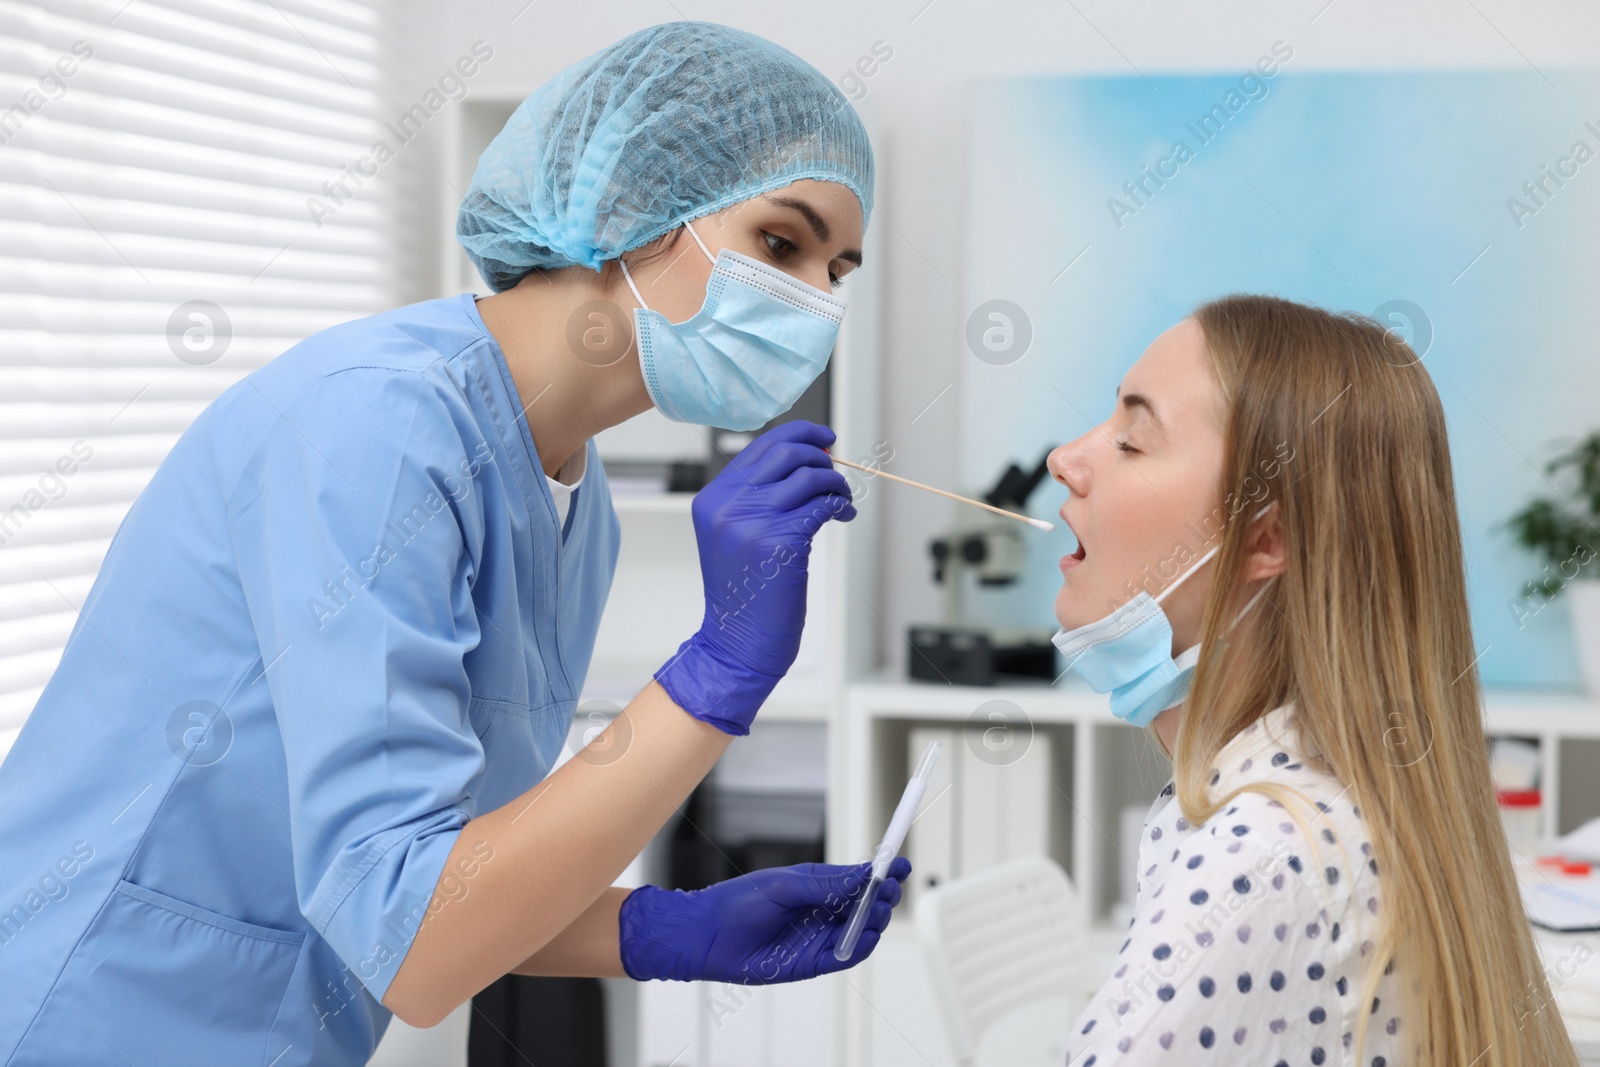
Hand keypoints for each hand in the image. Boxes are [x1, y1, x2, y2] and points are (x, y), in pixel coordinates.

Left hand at [618, 857, 909, 983]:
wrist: (708, 934)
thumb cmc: (739, 902)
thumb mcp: (784, 885)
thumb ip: (825, 885)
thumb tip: (862, 877)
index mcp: (817, 887)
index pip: (858, 880)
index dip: (881, 873)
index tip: (899, 865)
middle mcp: (821, 913)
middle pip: (865, 906)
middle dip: (883, 897)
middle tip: (889, 890)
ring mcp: (818, 938)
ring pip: (859, 931)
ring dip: (875, 921)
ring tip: (879, 910)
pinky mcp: (811, 963)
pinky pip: (843, 956)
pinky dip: (859, 948)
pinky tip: (867, 936)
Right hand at [654, 420, 855, 734]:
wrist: (737, 641)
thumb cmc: (744, 592)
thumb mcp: (734, 535)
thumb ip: (756, 497)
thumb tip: (806, 461)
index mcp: (712, 498)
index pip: (759, 446)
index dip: (799, 435)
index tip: (824, 439)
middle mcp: (728, 506)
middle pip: (785, 453)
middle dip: (820, 456)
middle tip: (836, 471)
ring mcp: (752, 523)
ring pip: (810, 477)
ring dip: (836, 484)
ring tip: (842, 500)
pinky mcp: (781, 543)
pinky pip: (822, 505)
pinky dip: (840, 505)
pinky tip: (843, 515)